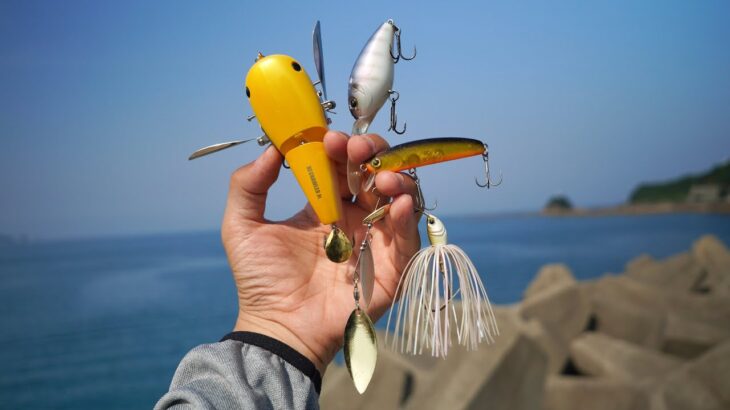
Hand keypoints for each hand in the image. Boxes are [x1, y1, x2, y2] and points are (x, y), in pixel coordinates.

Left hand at [221, 131, 420, 373]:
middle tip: (358, 150)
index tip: (330, 139)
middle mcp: (355, 219)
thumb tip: (271, 148)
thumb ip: (248, 185)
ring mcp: (375, 242)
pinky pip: (409, 238)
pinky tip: (397, 202)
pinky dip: (408, 217)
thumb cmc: (261, 281)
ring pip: (399, 199)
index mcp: (326, 207)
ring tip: (380, 177)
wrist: (278, 327)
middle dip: (372, 154)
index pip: (342, 166)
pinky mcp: (390, 268)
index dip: (340, 147)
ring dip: (395, 179)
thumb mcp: (242, 227)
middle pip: (375, 174)